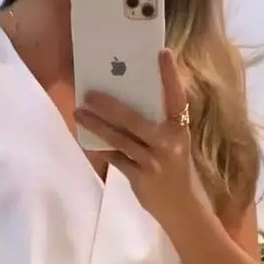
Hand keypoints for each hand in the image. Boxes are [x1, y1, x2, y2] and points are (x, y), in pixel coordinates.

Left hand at [75, 50, 211, 234]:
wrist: (184, 210)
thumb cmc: (178, 171)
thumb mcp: (176, 145)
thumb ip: (159, 127)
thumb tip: (130, 103)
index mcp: (181, 131)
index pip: (176, 98)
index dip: (170, 76)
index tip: (162, 52)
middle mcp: (168, 145)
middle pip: (135, 120)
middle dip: (110, 106)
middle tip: (90, 92)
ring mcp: (153, 163)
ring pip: (120, 140)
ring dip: (97, 126)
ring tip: (79, 113)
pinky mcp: (140, 180)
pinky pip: (116, 160)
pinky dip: (103, 149)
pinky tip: (88, 140)